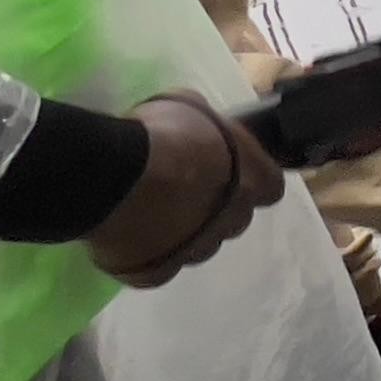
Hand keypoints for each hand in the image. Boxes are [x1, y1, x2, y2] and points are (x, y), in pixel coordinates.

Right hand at [84, 90, 282, 286]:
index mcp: (251, 181)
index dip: (251, 178)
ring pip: (198, 246)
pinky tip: (129, 234)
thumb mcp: (191, 107)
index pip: (270, 186)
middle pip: (234, 218)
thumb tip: (202, 132)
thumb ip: (207, 126)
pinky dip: (146, 254)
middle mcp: (231, 222)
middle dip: (216, 207)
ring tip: (150, 210)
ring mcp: (195, 251)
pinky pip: (158, 266)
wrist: (111, 177)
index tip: (226, 170)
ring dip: (183, 232)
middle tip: (182, 188)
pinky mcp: (157, 273)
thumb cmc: (160, 137)